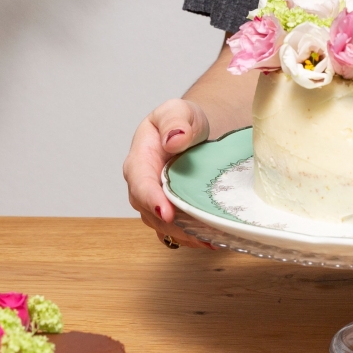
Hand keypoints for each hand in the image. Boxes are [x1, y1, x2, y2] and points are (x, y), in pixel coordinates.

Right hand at [123, 98, 217, 248]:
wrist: (189, 133)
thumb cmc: (179, 122)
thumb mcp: (177, 111)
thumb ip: (174, 121)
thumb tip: (174, 138)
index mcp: (139, 162)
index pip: (140, 183)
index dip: (152, 199)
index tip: (166, 212)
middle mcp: (142, 188)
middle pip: (152, 213)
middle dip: (173, 226)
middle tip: (199, 233)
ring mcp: (155, 204)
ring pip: (165, 227)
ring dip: (186, 235)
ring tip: (211, 240)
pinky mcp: (170, 214)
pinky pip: (177, 232)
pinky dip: (193, 238)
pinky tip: (214, 240)